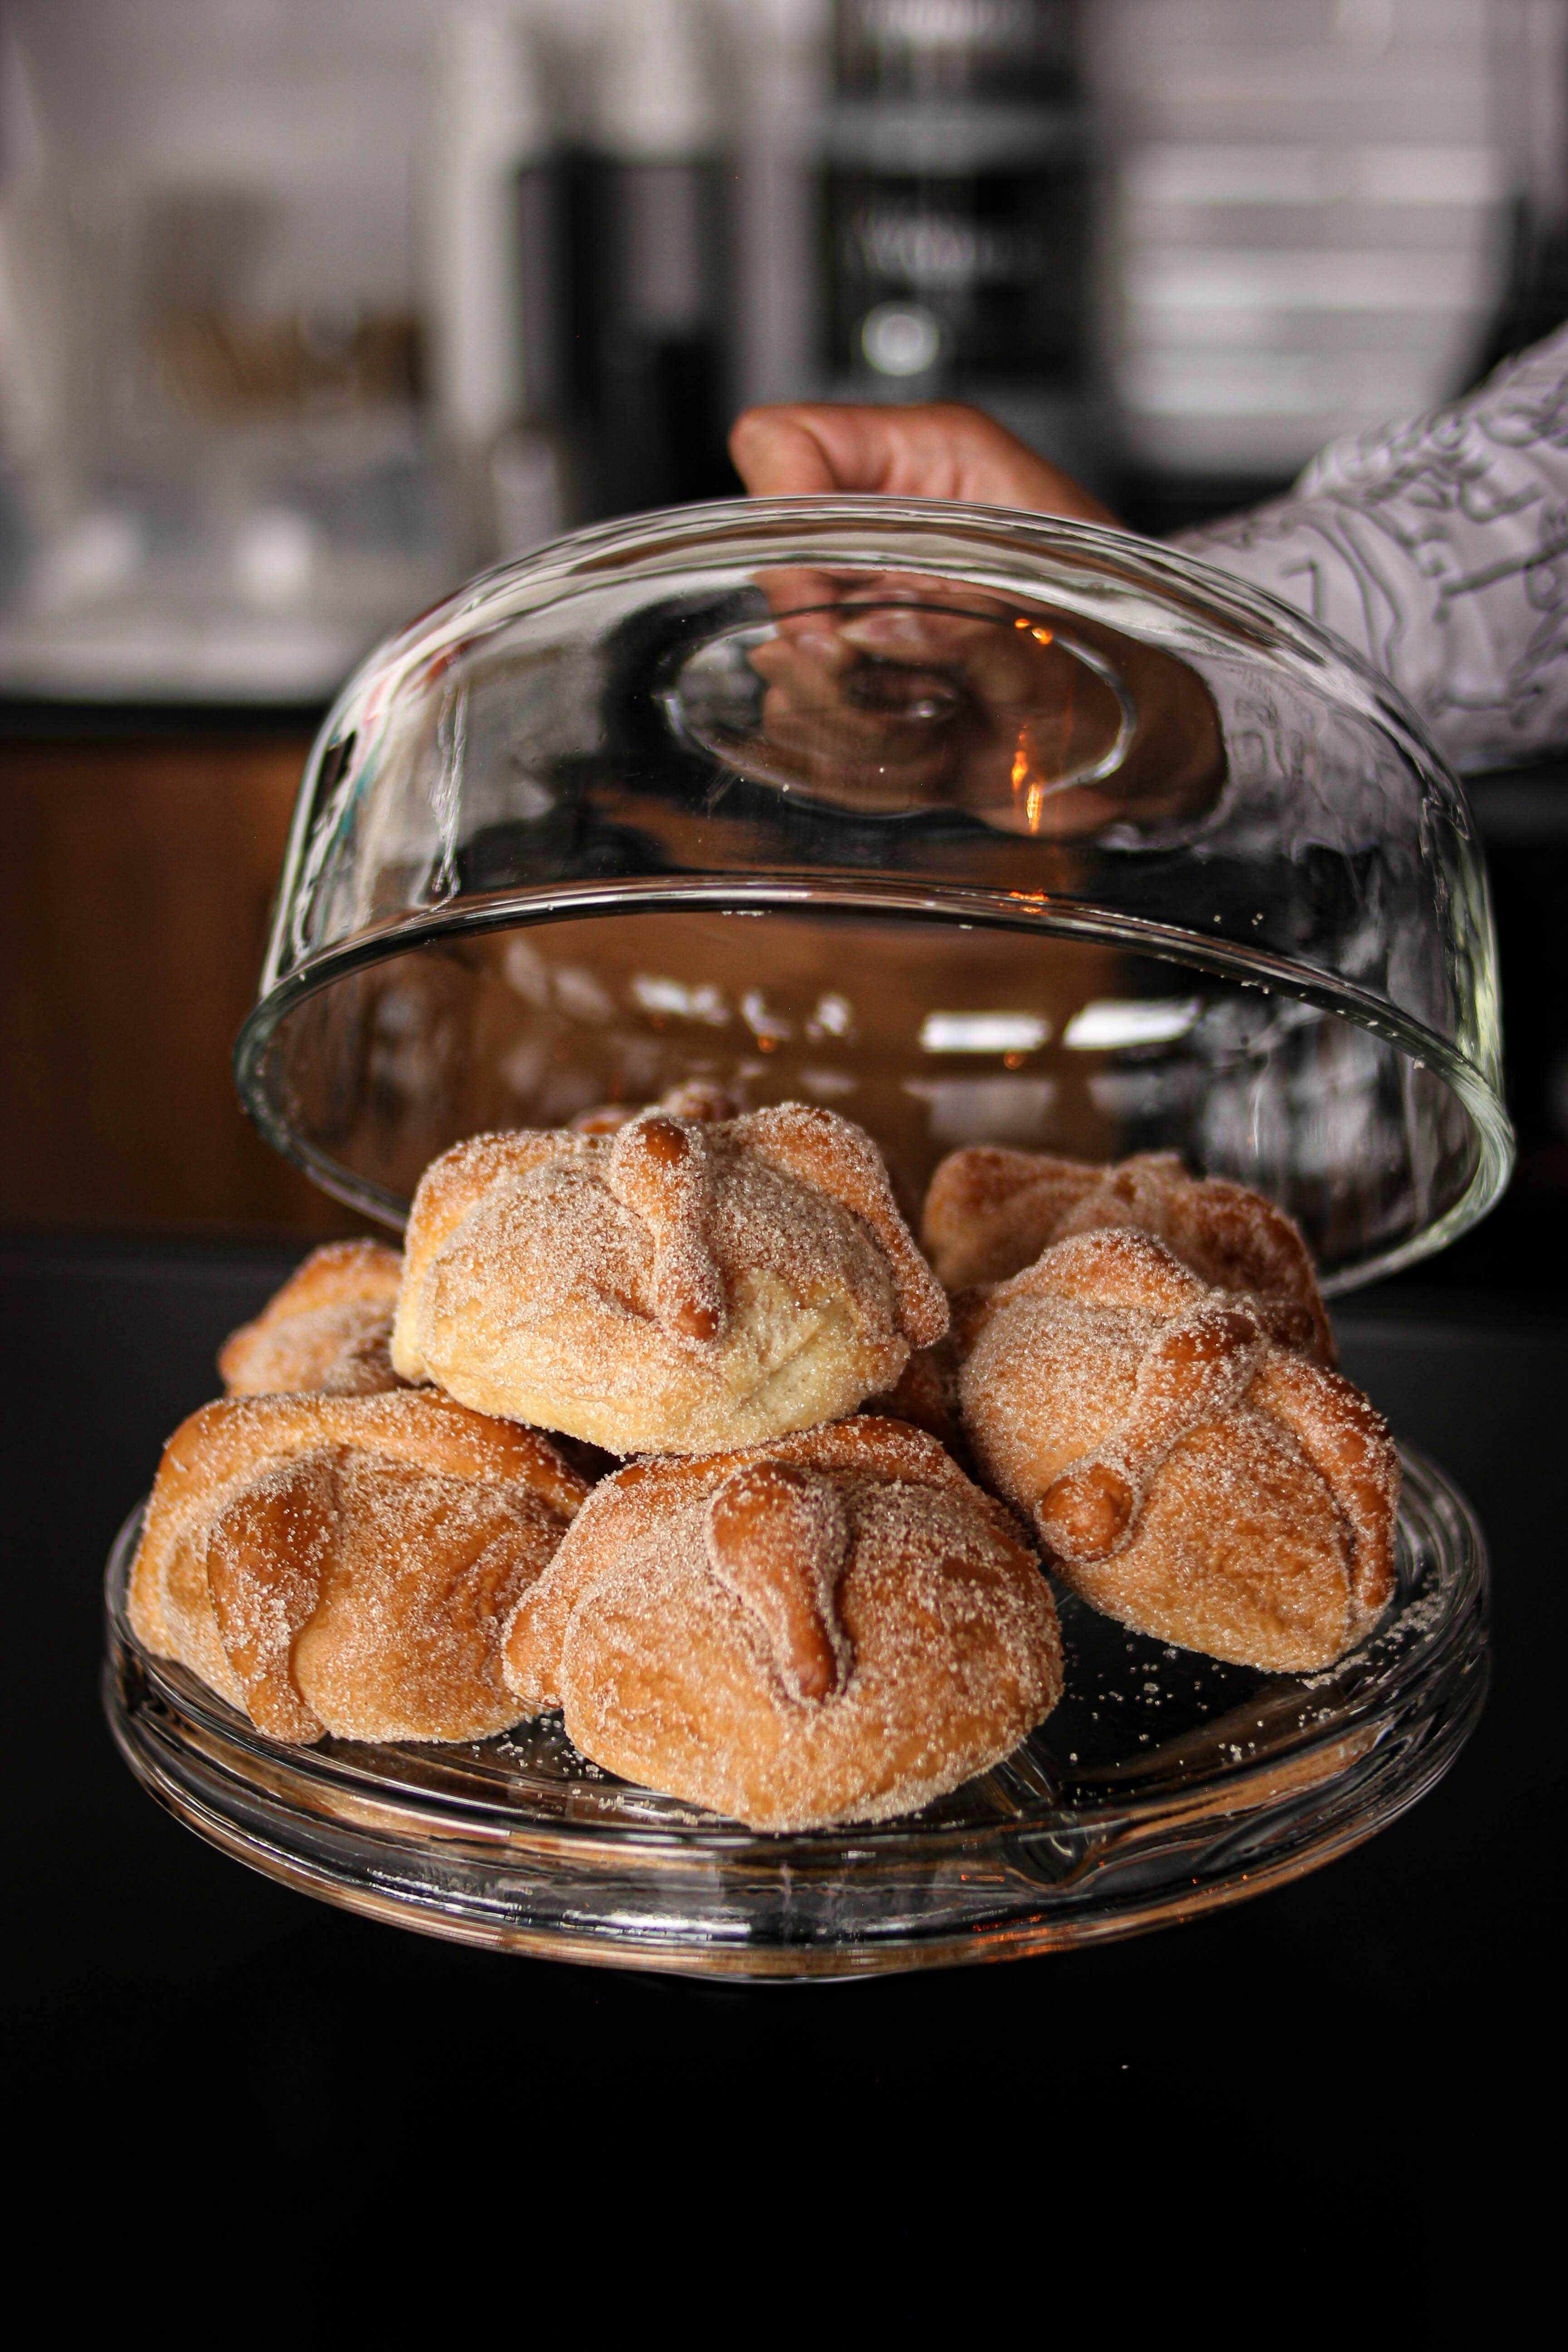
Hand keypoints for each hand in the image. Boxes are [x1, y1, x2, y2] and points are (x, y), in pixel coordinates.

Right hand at [724, 403, 1221, 832]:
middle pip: (772, 569)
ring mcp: (869, 622)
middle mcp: (886, 541)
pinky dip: (863, 759)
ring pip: (782, 664)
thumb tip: (860, 631)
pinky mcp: (863, 701)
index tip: (824, 596)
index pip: (783, 445)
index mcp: (929, 467)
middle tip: (892, 675)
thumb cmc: (1133, 655)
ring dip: (853, 712)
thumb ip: (957, 613)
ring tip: (938, 717)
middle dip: (826, 641)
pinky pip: (806, 735)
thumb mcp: (1059, 615)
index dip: (786, 522)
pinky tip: (931, 751)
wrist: (1148, 753)